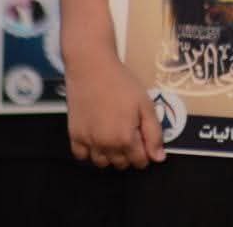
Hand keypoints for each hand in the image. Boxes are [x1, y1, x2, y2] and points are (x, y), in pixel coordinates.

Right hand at [66, 52, 165, 169]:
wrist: (92, 69)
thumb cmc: (122, 84)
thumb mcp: (146, 105)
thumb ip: (154, 134)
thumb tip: (158, 158)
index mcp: (125, 138)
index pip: (140, 161)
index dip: (146, 153)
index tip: (145, 140)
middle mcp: (105, 146)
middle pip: (121, 164)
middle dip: (130, 154)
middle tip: (131, 134)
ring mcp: (87, 142)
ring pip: (102, 163)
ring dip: (111, 156)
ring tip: (115, 136)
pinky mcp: (74, 136)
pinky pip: (82, 156)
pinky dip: (90, 152)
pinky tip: (98, 138)